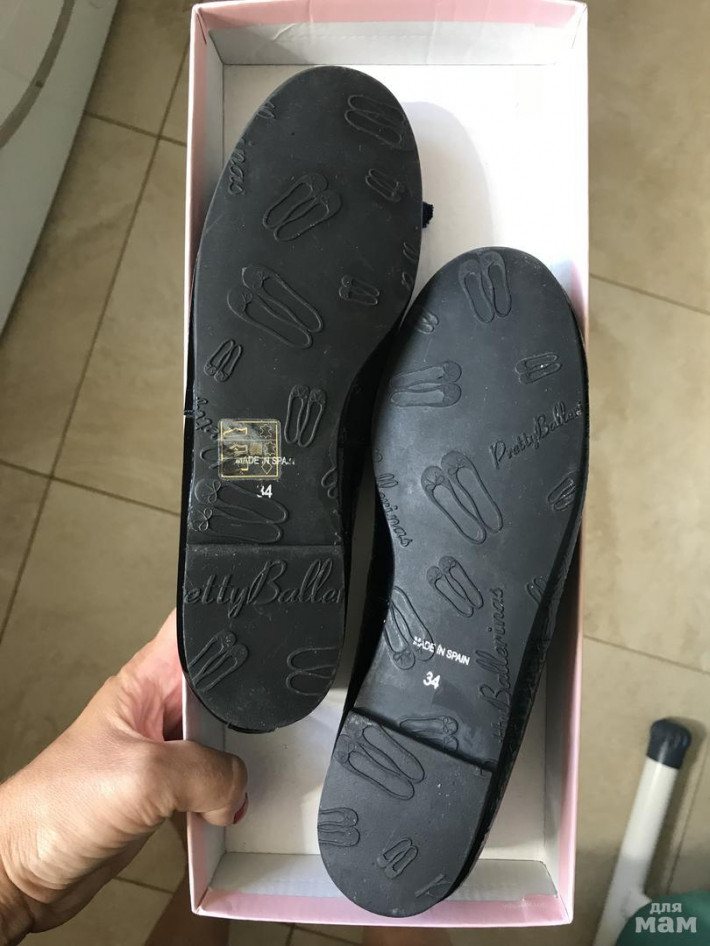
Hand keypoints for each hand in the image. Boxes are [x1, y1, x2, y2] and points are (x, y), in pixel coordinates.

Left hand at [0, 612, 246, 941]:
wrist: (25, 871)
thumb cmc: (56, 808)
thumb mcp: (148, 775)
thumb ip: (209, 772)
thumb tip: (237, 786)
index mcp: (144, 682)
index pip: (193, 630)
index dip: (226, 627)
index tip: (259, 643)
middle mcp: (154, 711)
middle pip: (218, 689)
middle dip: (240, 709)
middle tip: (245, 735)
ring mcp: (159, 751)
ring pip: (218, 740)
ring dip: (231, 762)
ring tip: (225, 781)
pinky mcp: (162, 792)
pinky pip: (208, 784)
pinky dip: (221, 798)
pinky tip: (217, 812)